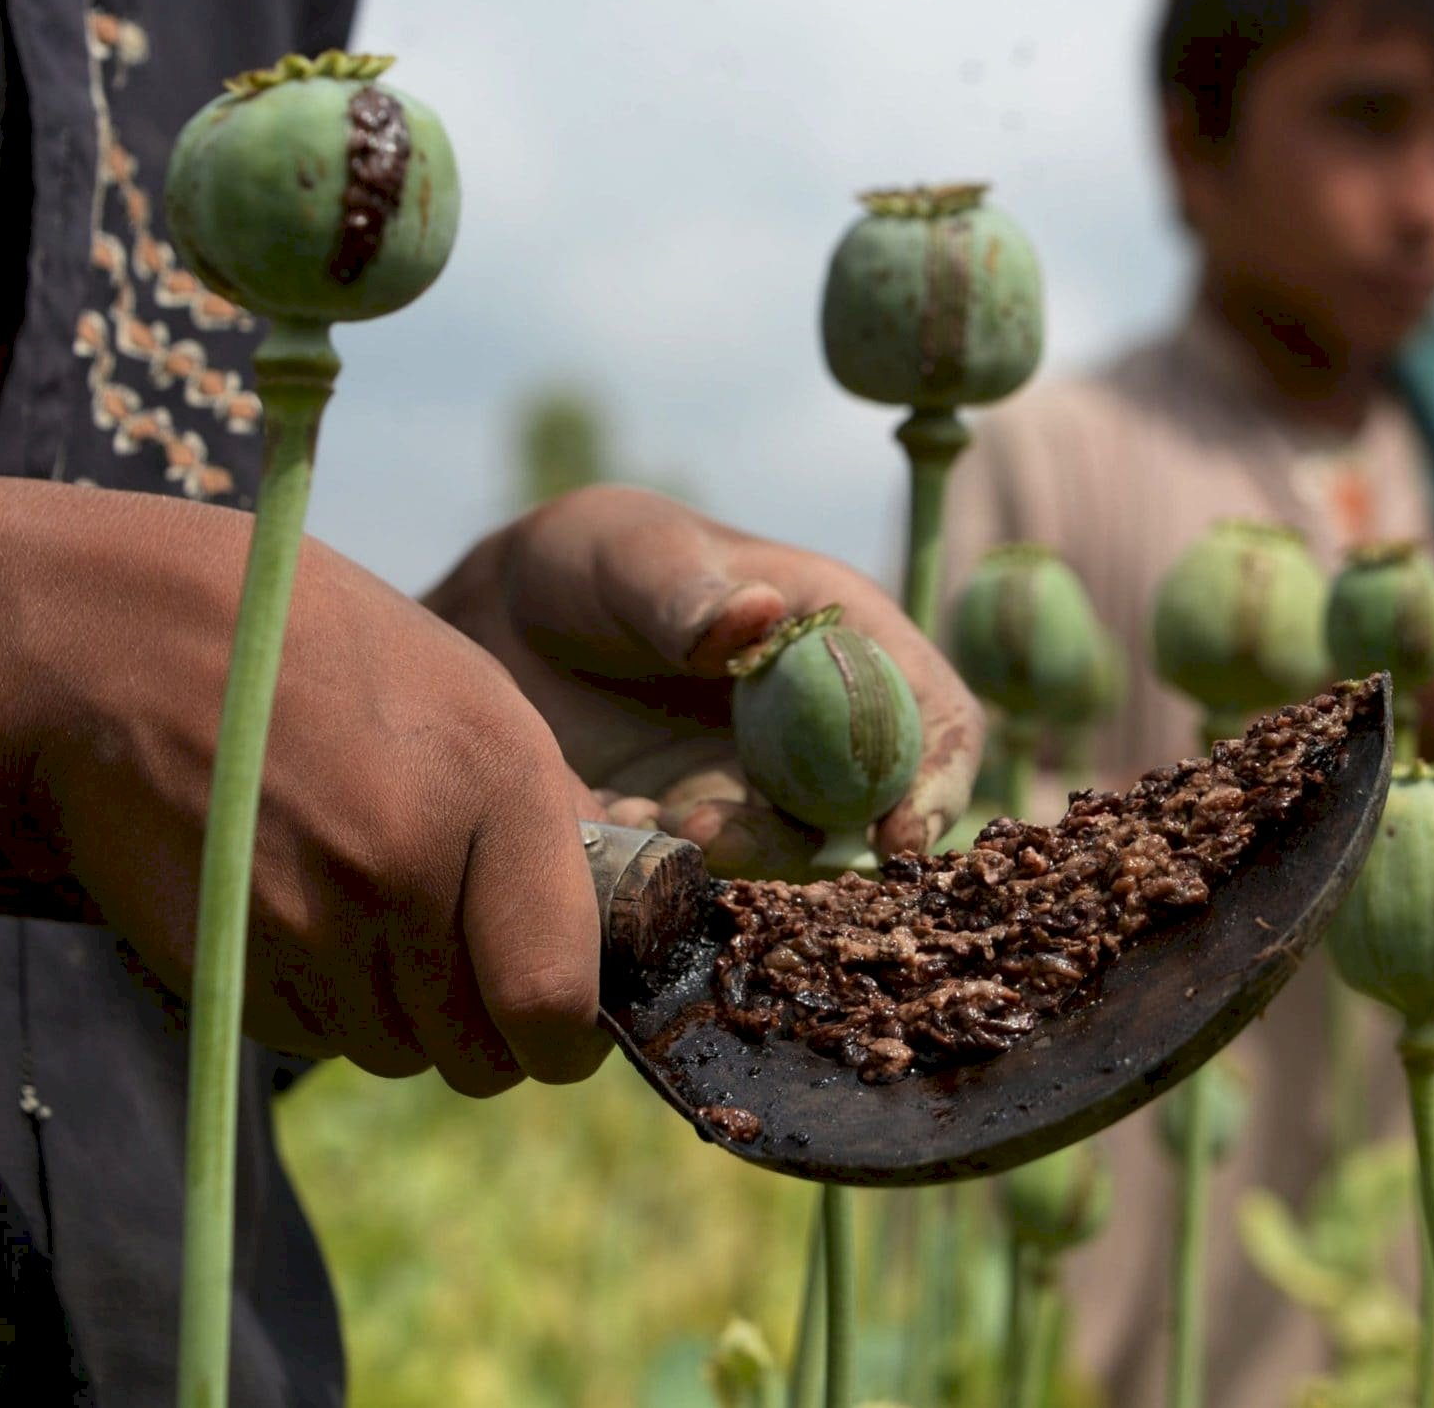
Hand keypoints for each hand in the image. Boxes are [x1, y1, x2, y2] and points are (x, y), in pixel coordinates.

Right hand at [0, 480, 614, 1095]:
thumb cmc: (328, 659)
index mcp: (499, 788)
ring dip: (400, 1015)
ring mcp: (311, 925)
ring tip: (366, 907)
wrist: (134, 645)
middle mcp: (408, 867)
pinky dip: (323, 1003)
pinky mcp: (229, 966)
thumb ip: (553, 818)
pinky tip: (299, 910)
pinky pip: (314, 1038)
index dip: (567, 1039)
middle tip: (464, 967)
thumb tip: (613, 930)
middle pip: (481, 1055)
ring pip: (397, 1053)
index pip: (556, 1000)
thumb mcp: (476, 699)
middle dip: (486, 1033)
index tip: (562, 1028)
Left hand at [424, 485, 982, 877]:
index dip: (938, 778)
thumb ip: (685, 590)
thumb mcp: (631, 553)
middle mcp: (820, 729)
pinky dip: (660, 873)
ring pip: (786, 858)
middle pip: (869, 811)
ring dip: (730, 858)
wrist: (496, 625)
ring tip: (646, 819)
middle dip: (809, 841)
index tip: (900, 831)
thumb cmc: (591, 562)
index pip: (935, 717)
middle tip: (716, 834)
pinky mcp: (695, 839)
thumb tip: (756, 615)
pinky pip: (704, 880)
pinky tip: (600, 822)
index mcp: (845, 641)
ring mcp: (759, 792)